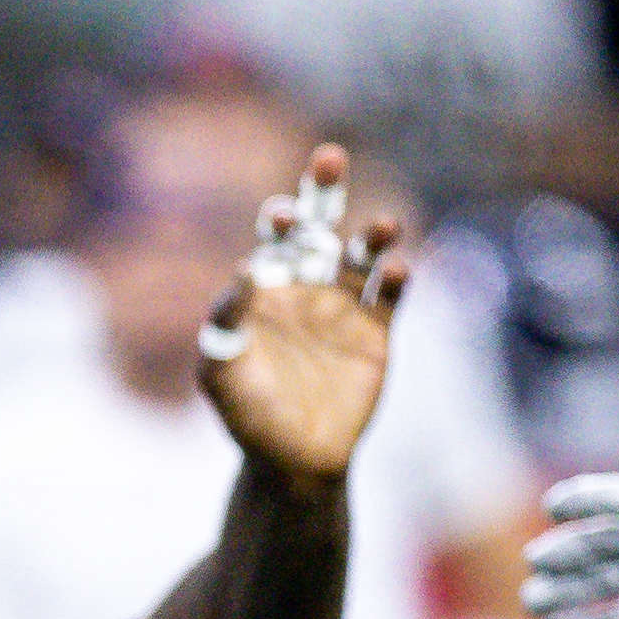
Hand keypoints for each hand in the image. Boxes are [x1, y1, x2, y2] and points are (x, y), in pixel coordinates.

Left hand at [193, 146, 404, 486]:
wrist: (293, 462)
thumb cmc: (248, 415)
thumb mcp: (220, 372)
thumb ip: (224, 322)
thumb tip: (242, 273)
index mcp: (268, 289)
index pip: (274, 239)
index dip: (279, 220)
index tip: (280, 215)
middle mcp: (308, 287)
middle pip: (321, 226)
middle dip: (324, 191)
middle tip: (328, 156)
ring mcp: (345, 308)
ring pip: (363, 255)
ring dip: (373, 233)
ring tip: (382, 225)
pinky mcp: (377, 334)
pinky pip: (392, 296)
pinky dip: (398, 278)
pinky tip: (398, 267)